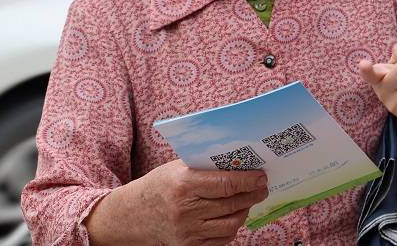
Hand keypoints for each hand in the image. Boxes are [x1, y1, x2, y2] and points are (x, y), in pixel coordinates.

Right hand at [89, 159, 268, 245]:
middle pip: (231, 204)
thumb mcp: (178, 168)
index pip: (226, 183)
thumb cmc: (160, 185)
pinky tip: (234, 215)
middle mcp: (186, 210)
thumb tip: (240, 159)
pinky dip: (232, 227)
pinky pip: (221, 239)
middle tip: (262, 187)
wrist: (133, 214)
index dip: (249, 180)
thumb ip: (205, 165)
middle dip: (252, 194)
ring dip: (245, 211)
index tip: (262, 176)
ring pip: (230, 224)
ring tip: (249, 200)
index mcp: (184, 184)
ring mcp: (187, 231)